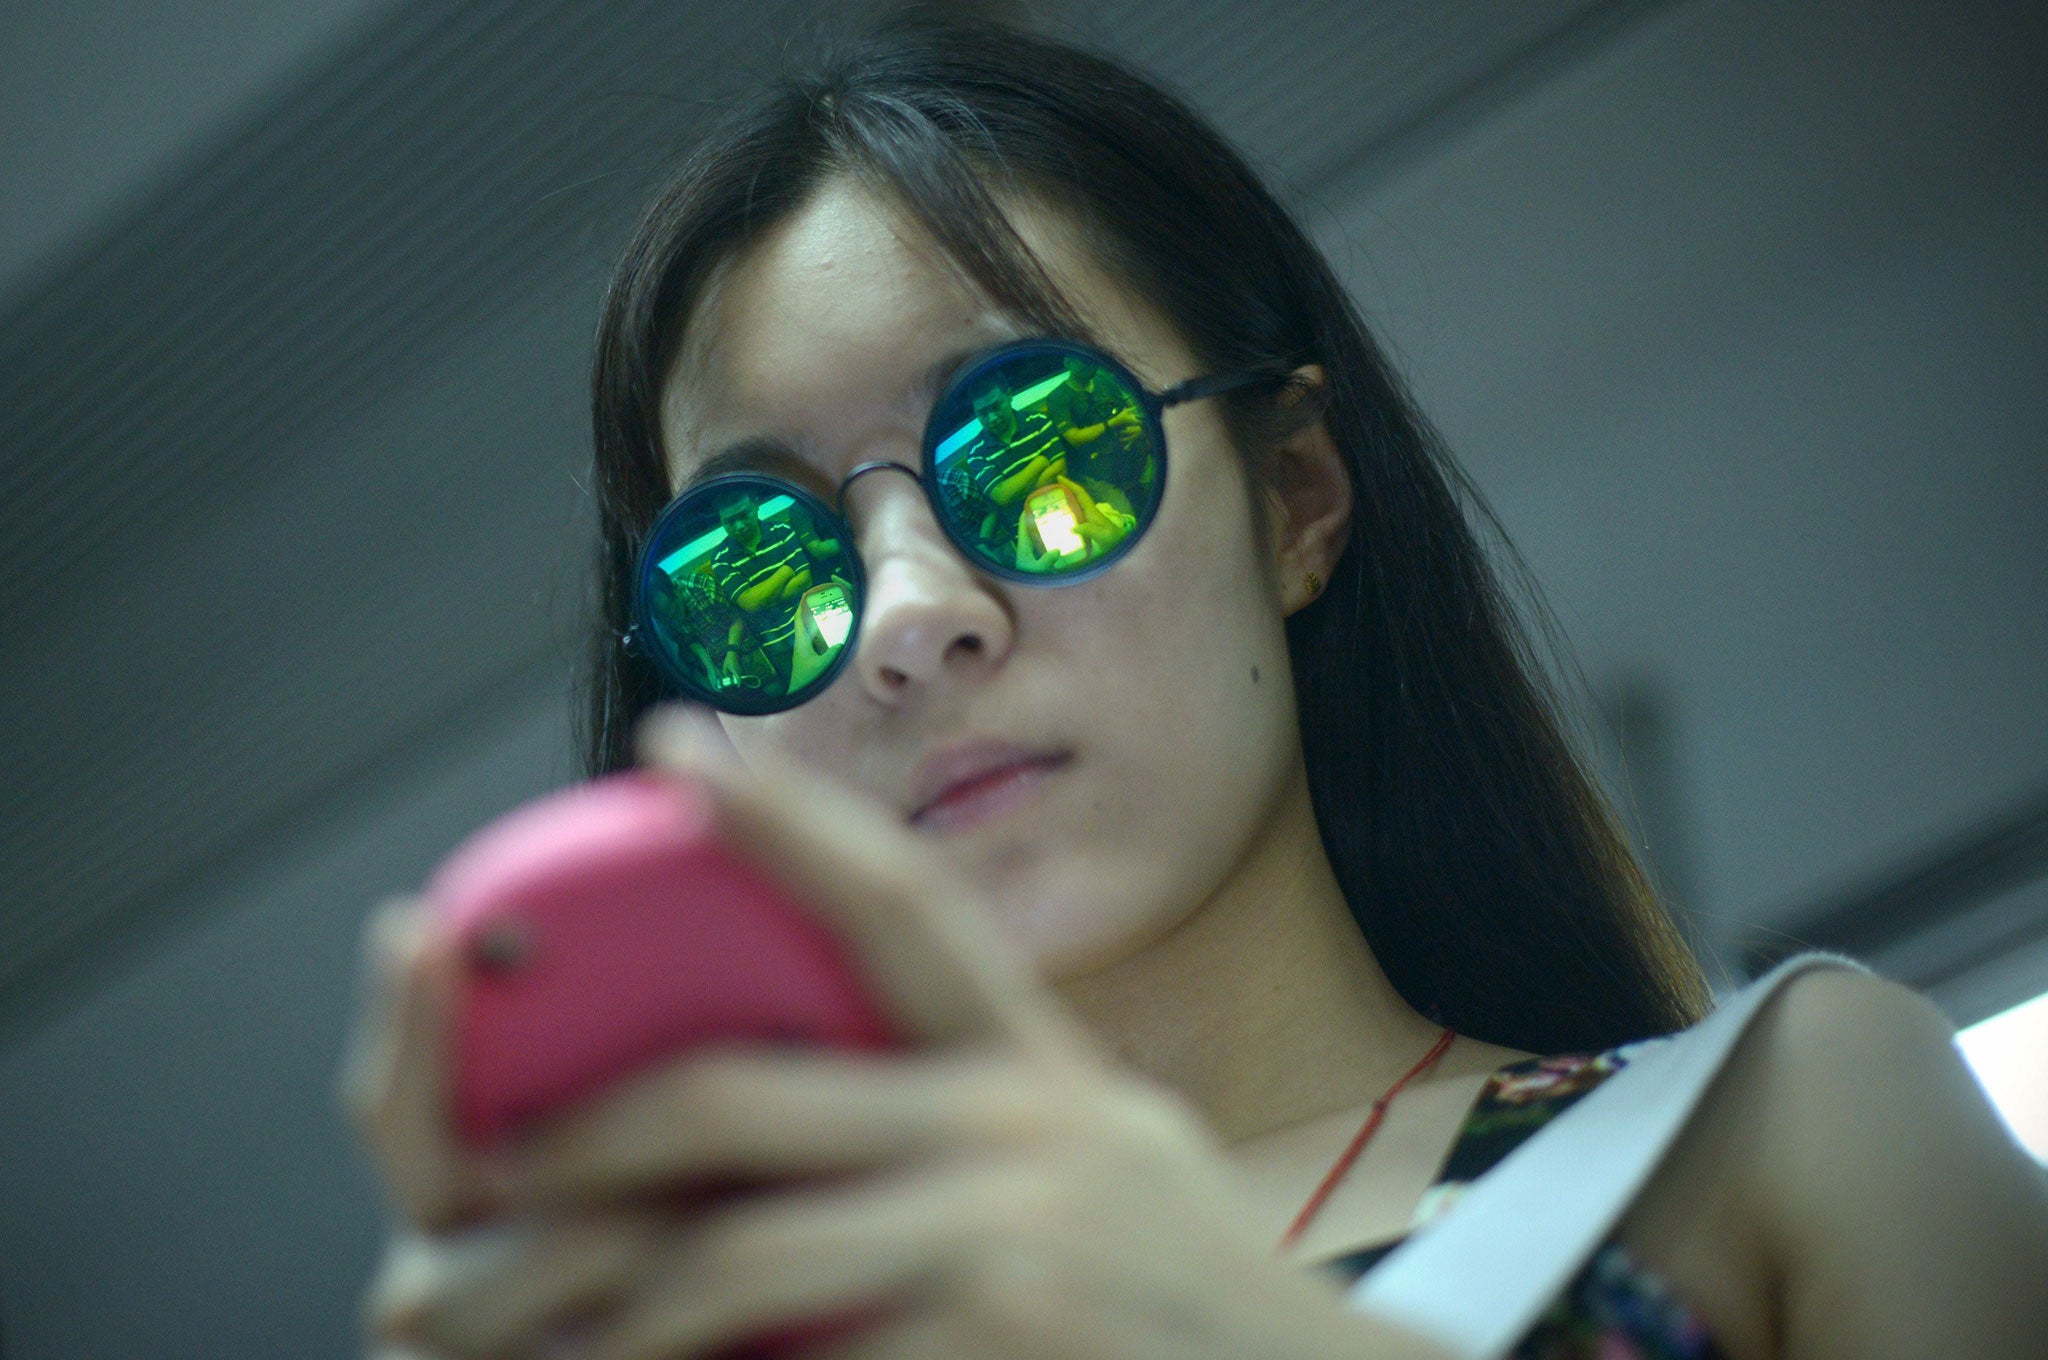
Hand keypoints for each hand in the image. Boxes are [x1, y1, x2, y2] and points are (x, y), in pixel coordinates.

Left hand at [341, 716, 1437, 1359]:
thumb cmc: (1191, 1304)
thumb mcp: (1113, 1169)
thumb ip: (989, 1116)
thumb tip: (839, 1086)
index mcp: (1044, 1067)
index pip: (904, 905)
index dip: (789, 819)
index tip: (681, 744)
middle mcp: (1028, 1126)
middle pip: (743, 1096)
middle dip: (586, 1137)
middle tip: (488, 1163)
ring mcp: (1011, 1233)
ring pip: (728, 1251)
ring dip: (588, 1300)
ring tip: (491, 1318)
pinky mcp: (999, 1331)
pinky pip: (789, 1357)